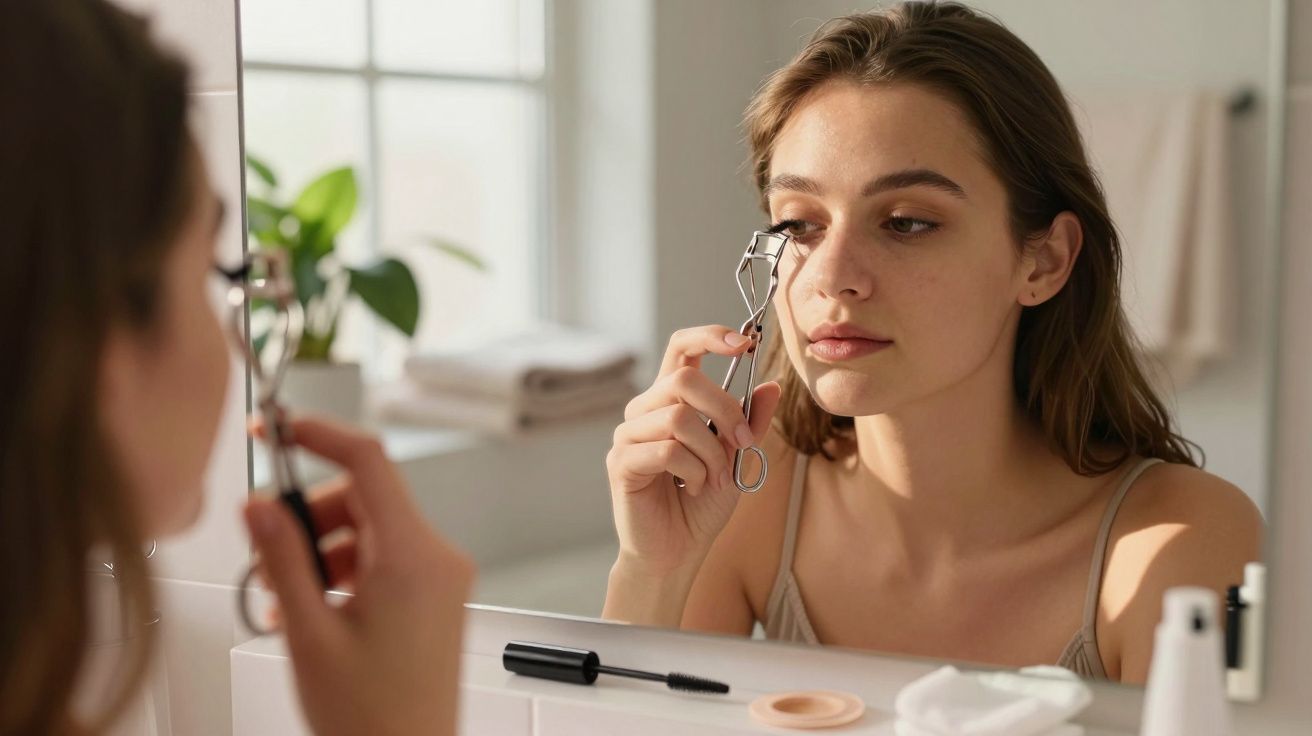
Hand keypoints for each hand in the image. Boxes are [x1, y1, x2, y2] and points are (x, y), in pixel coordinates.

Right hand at [243, 416, 473, 735]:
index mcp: (412, 556)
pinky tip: (311, 610)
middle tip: (269, 555)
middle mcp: (437, 558)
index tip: (279, 430)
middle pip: (363, 498)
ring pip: (368, 530)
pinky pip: (383, 559)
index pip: (369, 461)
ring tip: (285, 599)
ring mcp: (440, 578)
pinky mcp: (435, 597)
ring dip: (320, 551)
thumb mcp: (309, 633)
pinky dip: (342, 572)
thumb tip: (260, 505)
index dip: (318, 435)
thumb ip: (281, 559)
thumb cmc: (373, 719)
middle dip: (309, 519)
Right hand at [604, 326, 779, 593]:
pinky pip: (667, 450)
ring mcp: (629, 434)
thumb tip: (772, 385)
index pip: (682, 348)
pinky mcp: (622, 462)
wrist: (678, 552)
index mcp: (671, 400)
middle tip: (742, 443)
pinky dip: (693, 471)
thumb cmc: (702, 505)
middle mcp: (645, 410)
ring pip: (679, 417)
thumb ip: (752, 422)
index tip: (744, 342)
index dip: (710, 336)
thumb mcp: (738, 458)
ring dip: (711, 452)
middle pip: (685, 379)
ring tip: (713, 477)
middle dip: (725, 411)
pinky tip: (692, 488)